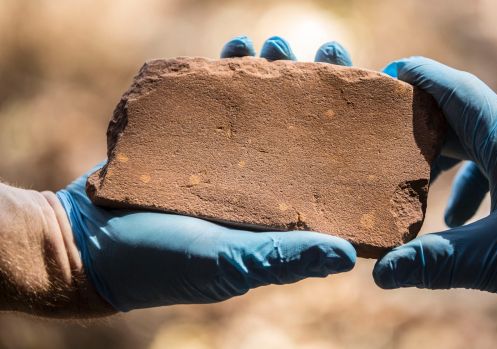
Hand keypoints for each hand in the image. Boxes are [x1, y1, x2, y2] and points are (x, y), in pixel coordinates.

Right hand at [56, 36, 355, 311]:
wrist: (89, 246)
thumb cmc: (165, 265)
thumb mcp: (232, 262)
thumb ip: (284, 256)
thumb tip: (349, 255)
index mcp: (279, 210)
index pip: (329, 163)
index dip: (350, 128)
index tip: (367, 87)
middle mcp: (258, 179)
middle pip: (298, 124)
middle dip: (314, 84)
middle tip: (324, 48)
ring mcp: (222, 155)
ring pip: (258, 104)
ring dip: (270, 69)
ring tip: (274, 43)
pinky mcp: (187, 137)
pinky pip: (212, 96)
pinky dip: (224, 69)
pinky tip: (234, 47)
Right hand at [373, 57, 496, 313]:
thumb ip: (435, 262)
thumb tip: (382, 272)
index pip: (457, 92)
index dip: (420, 78)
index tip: (388, 76)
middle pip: (460, 115)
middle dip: (420, 126)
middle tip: (383, 137)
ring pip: (477, 140)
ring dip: (443, 158)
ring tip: (412, 183)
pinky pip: (495, 163)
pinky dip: (468, 183)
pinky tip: (455, 219)